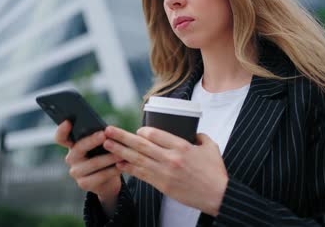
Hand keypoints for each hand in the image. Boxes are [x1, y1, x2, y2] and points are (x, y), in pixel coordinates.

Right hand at [54, 120, 122, 199]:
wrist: (107, 180)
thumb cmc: (104, 156)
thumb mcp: (100, 145)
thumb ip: (99, 137)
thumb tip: (106, 129)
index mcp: (72, 145)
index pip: (61, 137)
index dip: (62, 130)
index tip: (67, 122)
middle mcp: (71, 158)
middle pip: (78, 148)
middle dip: (92, 140)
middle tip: (104, 135)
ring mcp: (75, 172)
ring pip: (93, 163)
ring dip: (109, 157)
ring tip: (121, 153)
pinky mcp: (83, 184)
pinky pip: (100, 176)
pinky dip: (112, 170)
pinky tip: (121, 166)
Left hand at [103, 126, 228, 216]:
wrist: (218, 195)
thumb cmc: (215, 171)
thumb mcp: (210, 147)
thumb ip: (199, 137)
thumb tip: (192, 132)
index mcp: (182, 146)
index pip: (155, 134)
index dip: (143, 131)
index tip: (136, 131)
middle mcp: (170, 158)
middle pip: (141, 145)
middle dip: (122, 137)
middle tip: (108, 130)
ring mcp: (165, 173)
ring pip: (138, 160)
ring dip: (120, 152)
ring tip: (107, 145)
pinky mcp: (163, 186)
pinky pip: (142, 175)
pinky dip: (129, 169)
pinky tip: (119, 164)